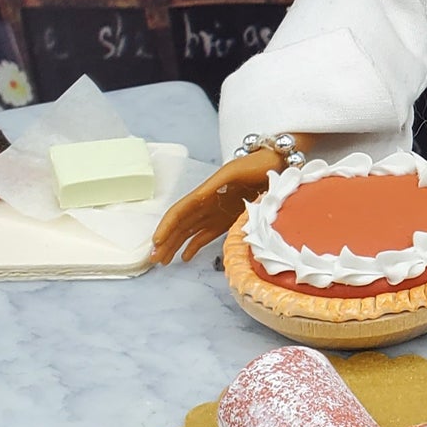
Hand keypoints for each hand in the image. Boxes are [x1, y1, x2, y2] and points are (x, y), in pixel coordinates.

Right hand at [149, 144, 283, 265]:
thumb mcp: (235, 171)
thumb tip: (199, 197)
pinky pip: (204, 235)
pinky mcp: (225, 221)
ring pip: (188, 231)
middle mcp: (205, 204)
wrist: (274, 165)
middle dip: (165, 241)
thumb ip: (219, 184)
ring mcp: (214, 213)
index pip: (180, 211)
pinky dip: (194, 245)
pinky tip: (184, 257)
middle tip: (153, 259)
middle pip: (180, 224)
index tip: (157, 241)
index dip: (167, 226)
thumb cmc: (255, 165)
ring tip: (162, 261)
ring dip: (174, 245)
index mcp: (205, 192)